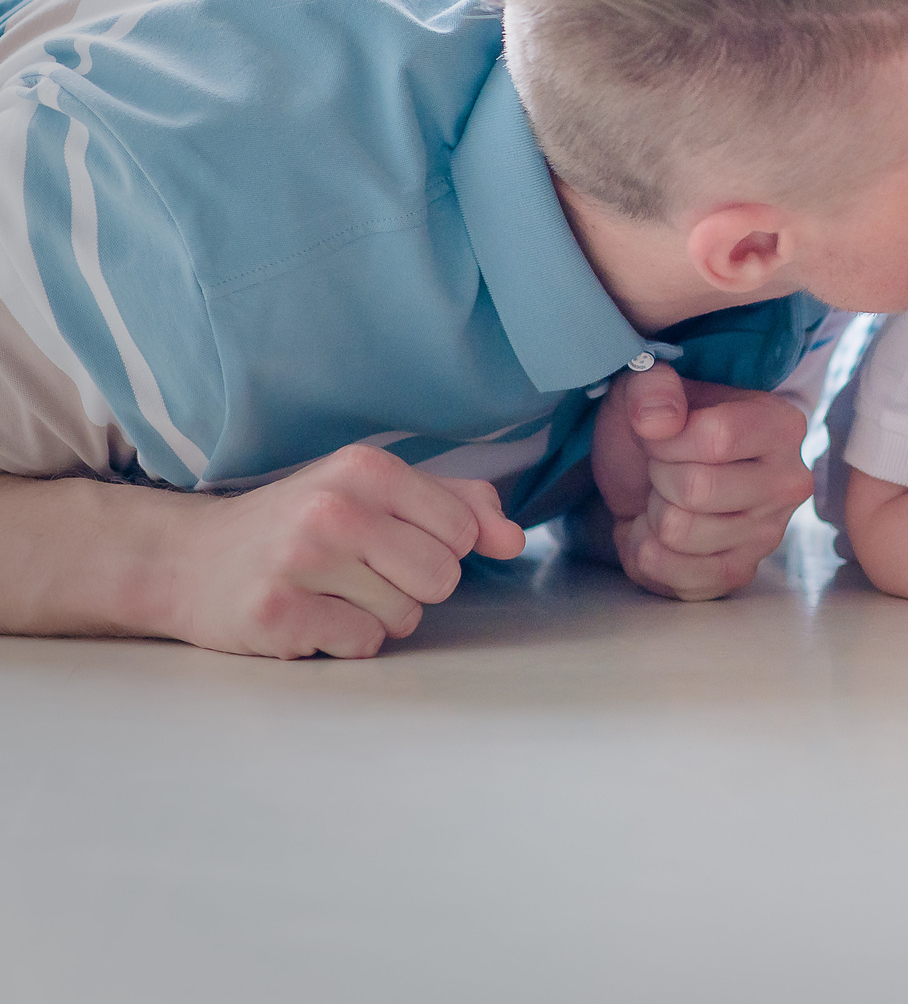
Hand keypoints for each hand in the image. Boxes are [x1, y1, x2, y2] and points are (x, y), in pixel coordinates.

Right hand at [165, 445, 524, 658]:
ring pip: (405, 616)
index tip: (395, 542)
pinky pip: (364, 644)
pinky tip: (309, 616)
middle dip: (414, 587)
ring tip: (330, 592)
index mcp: (366, 468)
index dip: (442, 548)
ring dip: (377, 615)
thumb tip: (514, 538)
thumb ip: (456, 504)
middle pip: (442, 578)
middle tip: (363, 573)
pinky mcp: (278, 613)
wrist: (186, 559)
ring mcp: (301, 561)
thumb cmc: (298, 524)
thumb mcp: (374, 492)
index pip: (464, 530)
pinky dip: (345, 640)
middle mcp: (334, 508)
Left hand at [593, 367, 813, 601]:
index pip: (717, 437)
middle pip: (697, 488)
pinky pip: (677, 574)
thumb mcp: (646, 390)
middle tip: (662, 469)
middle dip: (658, 476)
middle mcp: (790, 481)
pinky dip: (648, 552)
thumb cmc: (660, 430)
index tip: (658, 435)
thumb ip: (652, 389)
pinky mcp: (741, 571)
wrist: (650, 476)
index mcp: (783, 425)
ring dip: (652, 514)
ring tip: (664, 497)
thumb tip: (659, 421)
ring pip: (680, 532)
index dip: (665, 439)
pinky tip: (660, 531)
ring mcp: (769, 533)